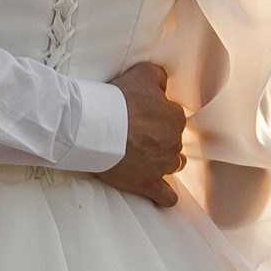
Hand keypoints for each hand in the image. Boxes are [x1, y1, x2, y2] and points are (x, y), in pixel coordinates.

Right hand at [94, 61, 185, 206]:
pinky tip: (162, 192)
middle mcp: (173, 143)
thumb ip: (159, 76)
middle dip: (160, 137)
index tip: (144, 114)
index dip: (158, 114)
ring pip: (174, 165)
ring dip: (164, 161)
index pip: (174, 115)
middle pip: (173, 140)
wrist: (97, 128)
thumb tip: (164, 82)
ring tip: (148, 156)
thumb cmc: (118, 101)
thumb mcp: (142, 73)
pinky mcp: (148, 184)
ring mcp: (162, 166)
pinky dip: (166, 195)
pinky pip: (166, 196)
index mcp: (174, 118)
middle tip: (139, 133)